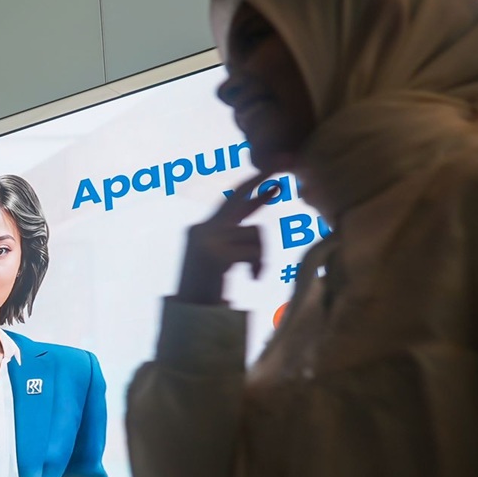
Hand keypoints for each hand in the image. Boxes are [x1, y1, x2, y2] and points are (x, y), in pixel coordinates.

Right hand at [176, 171, 276, 304]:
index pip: (231, 201)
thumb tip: (255, 229)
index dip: (254, 186)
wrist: (190, 317)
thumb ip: (233, 243)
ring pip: (256, 232)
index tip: (276, 171)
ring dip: (262, 256)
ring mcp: (207, 240)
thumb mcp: (220, 263)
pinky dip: (259, 265)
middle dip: (263, 178)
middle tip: (287, 159)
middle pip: (239, 196)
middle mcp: (201, 229)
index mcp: (202, 230)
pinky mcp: (216, 254)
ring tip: (255, 276)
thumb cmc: (207, 295)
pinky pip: (254, 250)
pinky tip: (252, 279)